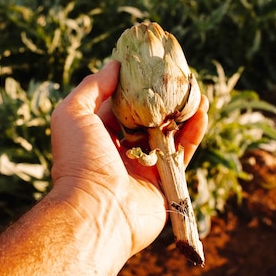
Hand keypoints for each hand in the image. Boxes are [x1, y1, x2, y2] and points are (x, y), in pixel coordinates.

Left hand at [50, 60, 208, 257]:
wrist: (97, 210)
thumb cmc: (79, 160)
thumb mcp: (73, 114)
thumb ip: (92, 87)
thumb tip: (115, 65)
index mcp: (97, 135)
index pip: (120, 104)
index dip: (134, 85)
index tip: (150, 65)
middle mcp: (121, 150)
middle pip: (147, 117)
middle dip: (162, 97)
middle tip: (178, 76)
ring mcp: (144, 166)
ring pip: (169, 133)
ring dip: (182, 111)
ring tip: (196, 91)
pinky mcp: (165, 182)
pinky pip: (182, 153)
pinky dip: (194, 133)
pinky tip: (202, 112)